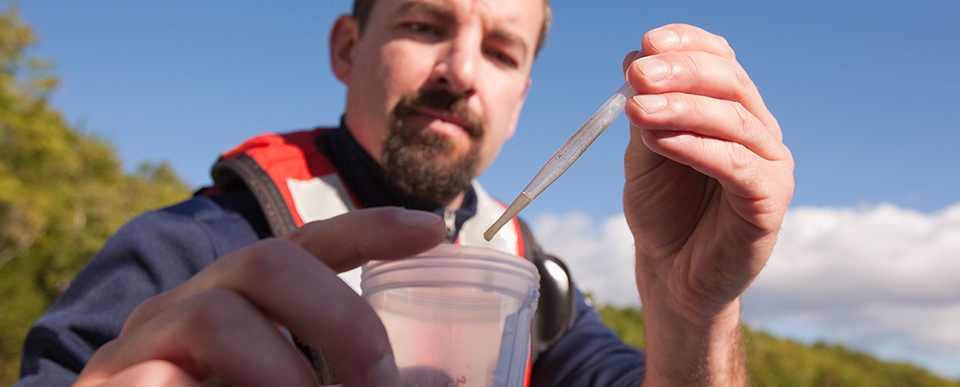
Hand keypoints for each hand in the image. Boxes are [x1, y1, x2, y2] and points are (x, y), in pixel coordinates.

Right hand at [72, 207, 446, 386]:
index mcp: (235, 306)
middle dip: (341, 320)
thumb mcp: (289, 386)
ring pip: (216, 316)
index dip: (369, 229)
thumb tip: (438, 386)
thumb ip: (349, 380)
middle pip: (266, 261)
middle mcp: (182, 309)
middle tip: (381, 383)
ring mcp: (134, 347)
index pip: (302, 247)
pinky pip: (162, 379)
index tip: (434, 230)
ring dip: (287, 376)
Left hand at [621, 24, 793, 383]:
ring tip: (638, 108)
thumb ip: (645, 113)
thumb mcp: (644, 154)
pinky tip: (662, 140)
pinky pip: (735, 165)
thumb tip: (635, 60)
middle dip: (681, 73)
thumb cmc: (662, 211)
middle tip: (638, 73)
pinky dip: (697, 148)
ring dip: (682, 109)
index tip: (648, 42)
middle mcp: (756, 129)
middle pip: (729, 83)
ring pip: (732, 121)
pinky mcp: (769, 199)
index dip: (688, 44)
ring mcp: (768, 163)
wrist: (673, 273)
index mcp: (730, 109)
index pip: (719, 60)